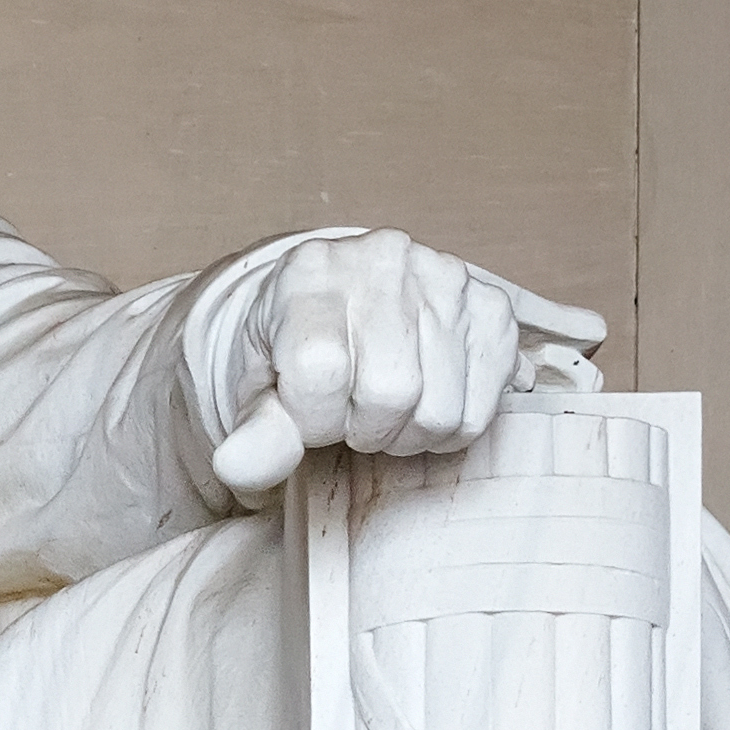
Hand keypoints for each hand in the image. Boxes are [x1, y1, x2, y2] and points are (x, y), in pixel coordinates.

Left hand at [209, 225, 604, 497]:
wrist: (334, 309)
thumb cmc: (290, 352)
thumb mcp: (256, 389)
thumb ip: (255, 431)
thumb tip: (237, 469)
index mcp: (310, 273)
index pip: (321, 372)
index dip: (311, 418)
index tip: (306, 413)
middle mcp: (384, 261)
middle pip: (391, 394)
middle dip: (362, 428)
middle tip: (348, 414)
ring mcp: (446, 278)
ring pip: (440, 411)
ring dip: (407, 433)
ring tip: (384, 407)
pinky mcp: (491, 308)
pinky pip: (482, 408)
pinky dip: (449, 427)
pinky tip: (424, 400)